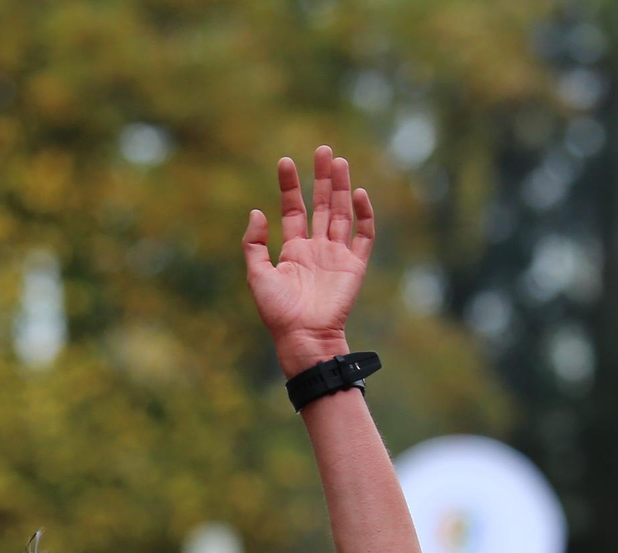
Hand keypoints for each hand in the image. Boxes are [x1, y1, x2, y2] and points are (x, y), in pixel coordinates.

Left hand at [242, 146, 374, 377]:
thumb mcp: (257, 275)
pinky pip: (363, 235)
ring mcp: (337, 255)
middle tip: (323, 150)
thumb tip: (257, 211)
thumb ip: (254, 244)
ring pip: (341, 213)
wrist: (304, 336)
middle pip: (321, 205)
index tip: (285, 161)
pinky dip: (363, 214)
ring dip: (341, 187)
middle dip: (321, 178)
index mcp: (293, 250)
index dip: (290, 186)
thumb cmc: (278, 311)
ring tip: (339, 161)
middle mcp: (316, 248)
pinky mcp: (355, 266)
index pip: (293, 209)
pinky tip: (358, 193)